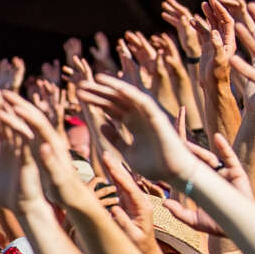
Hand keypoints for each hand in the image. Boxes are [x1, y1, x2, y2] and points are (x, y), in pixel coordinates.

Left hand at [77, 77, 195, 185]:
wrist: (175, 174)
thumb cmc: (155, 165)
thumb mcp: (128, 152)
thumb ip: (116, 138)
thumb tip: (102, 125)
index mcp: (132, 123)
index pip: (111, 107)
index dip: (96, 100)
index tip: (79, 95)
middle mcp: (139, 116)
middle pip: (116, 100)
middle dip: (99, 92)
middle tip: (80, 85)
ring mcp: (147, 115)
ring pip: (127, 96)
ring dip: (111, 87)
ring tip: (94, 79)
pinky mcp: (157, 117)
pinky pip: (143, 101)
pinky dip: (130, 93)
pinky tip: (116, 87)